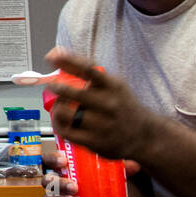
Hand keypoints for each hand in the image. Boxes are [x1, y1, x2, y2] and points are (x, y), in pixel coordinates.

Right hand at [42, 147, 142, 196]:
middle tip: (74, 186)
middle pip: (47, 181)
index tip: (65, 161)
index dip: (53, 159)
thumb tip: (133, 166)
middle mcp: (58, 184)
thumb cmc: (103, 183)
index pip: (49, 160)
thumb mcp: (111, 174)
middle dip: (59, 183)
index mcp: (64, 169)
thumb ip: (121, 168)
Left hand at [45, 47, 159, 161]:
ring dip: (57, 107)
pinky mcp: (94, 141)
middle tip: (52, 84)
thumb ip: (90, 73)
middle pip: (73, 92)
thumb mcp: (114, 85)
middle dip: (57, 86)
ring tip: (59, 105)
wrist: (143, 135)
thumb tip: (58, 56)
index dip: (68, 60)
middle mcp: (108, 104)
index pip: (88, 68)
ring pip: (66, 113)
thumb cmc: (122, 106)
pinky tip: (60, 120)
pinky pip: (66, 131)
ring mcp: (101, 124)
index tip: (52, 56)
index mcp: (113, 86)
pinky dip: (58, 124)